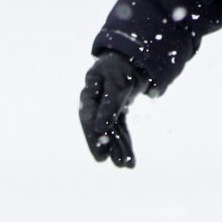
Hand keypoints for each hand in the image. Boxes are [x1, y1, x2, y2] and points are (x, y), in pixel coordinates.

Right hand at [79, 51, 147, 167]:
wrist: (134, 56)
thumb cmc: (122, 65)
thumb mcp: (118, 83)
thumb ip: (109, 105)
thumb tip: (99, 129)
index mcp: (89, 92)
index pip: (88, 117)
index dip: (92, 136)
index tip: (100, 153)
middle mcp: (95, 102)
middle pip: (98, 127)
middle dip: (106, 146)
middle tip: (109, 162)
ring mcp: (105, 107)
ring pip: (111, 131)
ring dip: (118, 147)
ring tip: (125, 165)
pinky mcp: (117, 111)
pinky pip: (120, 129)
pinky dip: (125, 141)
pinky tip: (129, 157)